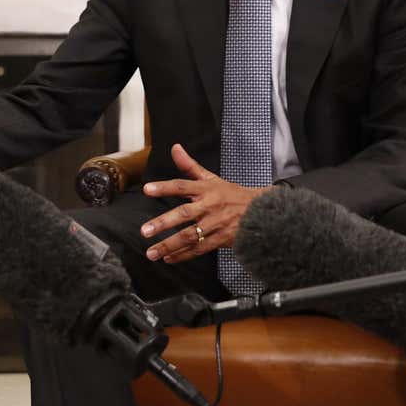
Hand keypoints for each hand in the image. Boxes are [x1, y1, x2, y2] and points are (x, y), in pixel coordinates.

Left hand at [139, 144, 266, 264]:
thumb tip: (174, 147)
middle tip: (144, 231)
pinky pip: (199, 249)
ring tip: (151, 252)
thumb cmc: (231, 194)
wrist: (260, 212)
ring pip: (190, 236)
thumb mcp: (212, 178)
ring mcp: (216, 224)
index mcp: (206, 189)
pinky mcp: (221, 239)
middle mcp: (209, 206)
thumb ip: (190, 165)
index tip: (147, 190)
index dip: (164, 187)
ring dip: (169, 245)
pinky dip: (183, 255)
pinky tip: (168, 258)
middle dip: (163, 223)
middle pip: (184, 214)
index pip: (182, 186)